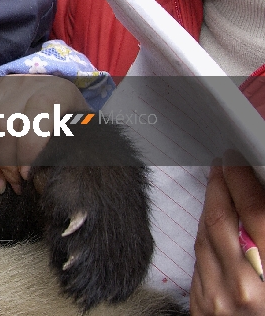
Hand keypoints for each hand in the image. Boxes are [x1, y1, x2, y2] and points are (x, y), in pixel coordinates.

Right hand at [0, 75, 88, 193]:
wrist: (61, 98)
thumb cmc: (72, 125)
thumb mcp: (81, 135)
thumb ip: (68, 152)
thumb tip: (46, 179)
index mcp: (55, 93)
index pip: (33, 123)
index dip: (27, 154)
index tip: (28, 178)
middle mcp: (25, 83)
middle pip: (2, 126)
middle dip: (4, 163)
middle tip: (13, 185)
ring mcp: (0, 84)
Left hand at [191, 161, 264, 314]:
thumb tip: (260, 204)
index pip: (254, 213)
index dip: (242, 180)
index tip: (235, 159)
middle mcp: (245, 287)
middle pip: (221, 220)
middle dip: (220, 187)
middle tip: (221, 165)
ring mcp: (219, 300)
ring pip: (205, 239)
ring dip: (209, 209)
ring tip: (216, 187)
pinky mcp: (204, 309)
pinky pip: (200, 264)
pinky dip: (205, 239)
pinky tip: (211, 226)